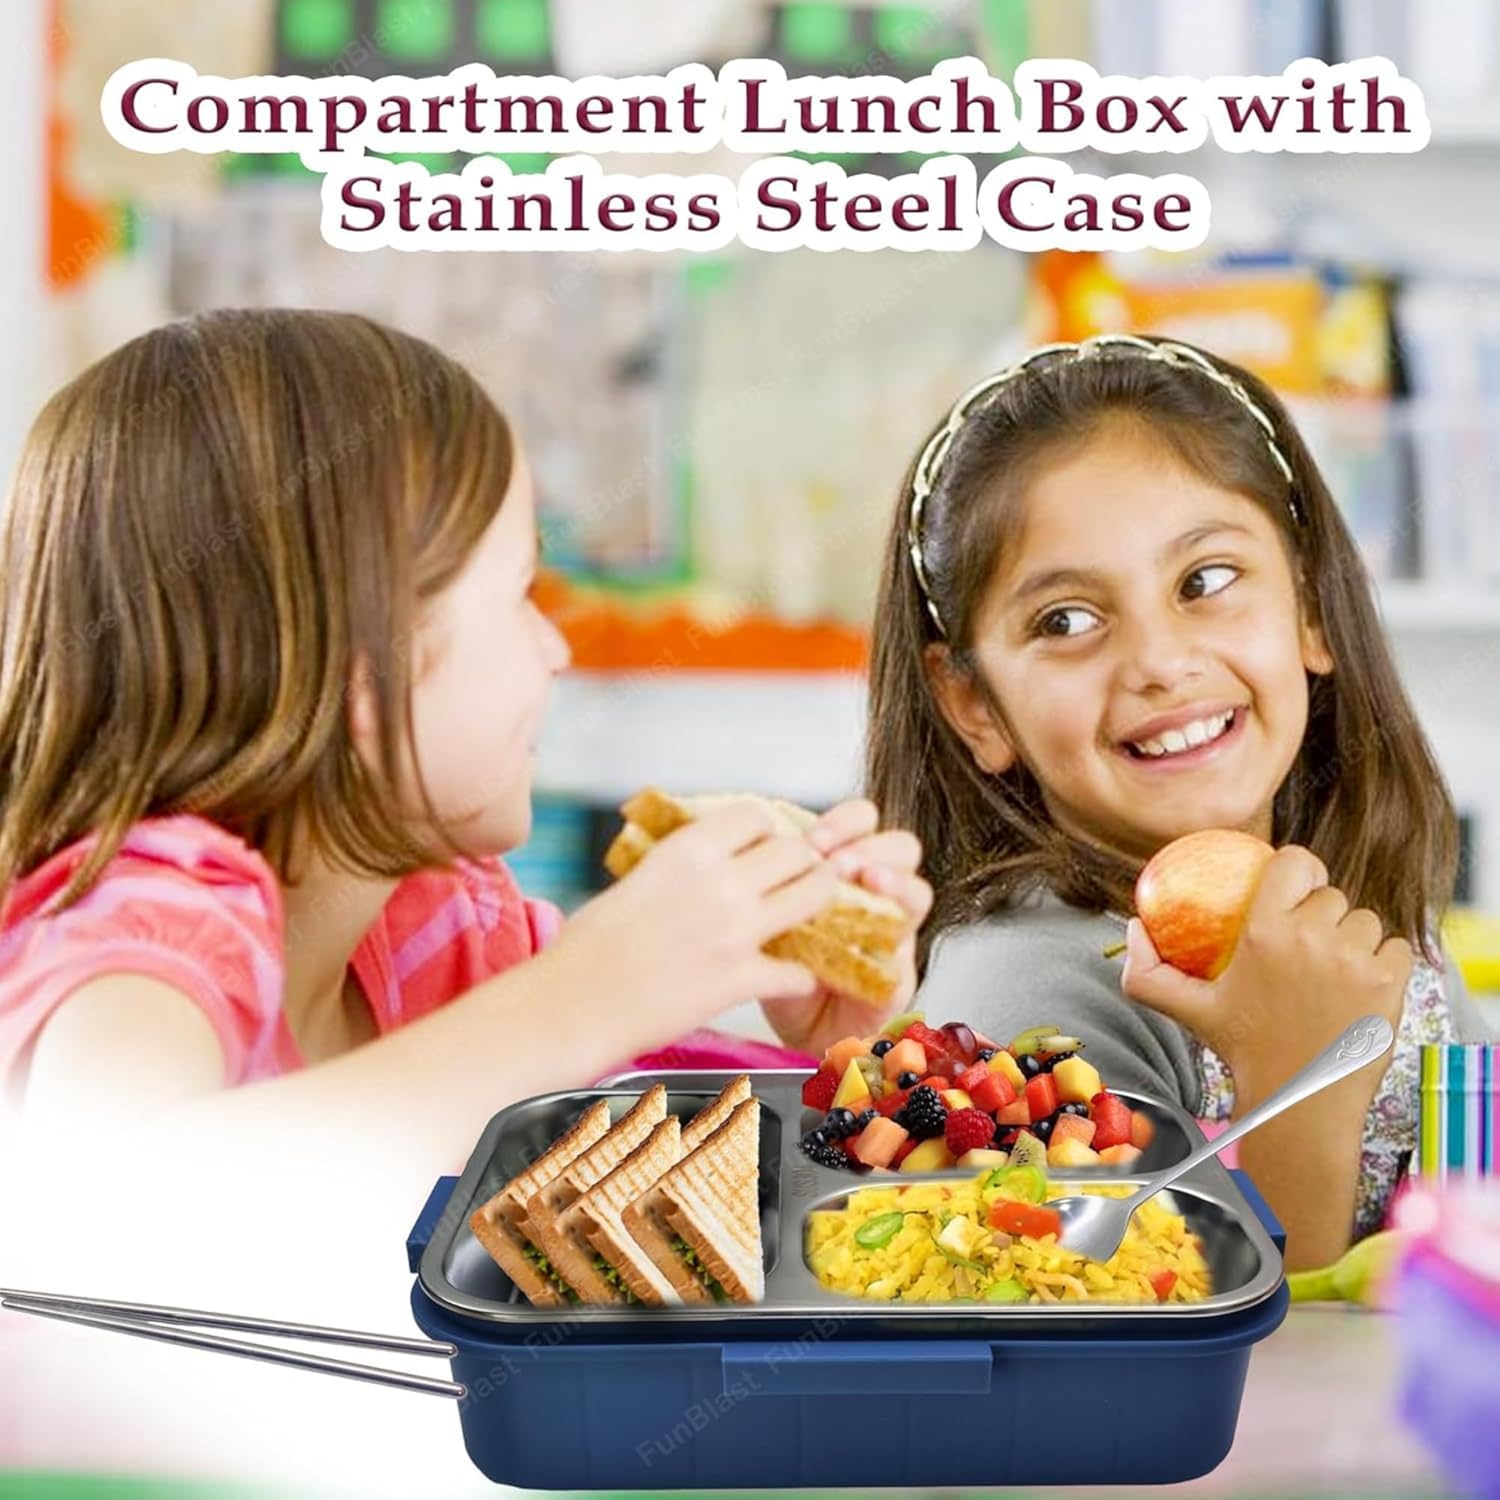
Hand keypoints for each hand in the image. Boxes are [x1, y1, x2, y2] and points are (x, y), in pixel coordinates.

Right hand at [552, 798, 837, 1055]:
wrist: (572, 1005)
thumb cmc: (586, 947)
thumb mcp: (633, 880)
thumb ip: (680, 866)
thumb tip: (706, 860)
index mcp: (686, 850)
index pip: (755, 814)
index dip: (766, 830)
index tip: (763, 846)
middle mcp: (719, 881)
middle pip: (797, 850)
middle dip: (802, 862)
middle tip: (795, 880)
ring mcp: (735, 931)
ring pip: (815, 895)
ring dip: (818, 903)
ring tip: (808, 917)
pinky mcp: (741, 980)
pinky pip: (798, 971)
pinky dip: (799, 977)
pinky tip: (788, 978)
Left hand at [760, 798, 931, 1057]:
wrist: (793, 1026)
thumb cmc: (782, 962)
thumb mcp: (770, 913)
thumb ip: (771, 884)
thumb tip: (748, 851)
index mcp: (847, 869)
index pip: (863, 823)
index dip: (844, 822)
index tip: (812, 840)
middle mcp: (878, 895)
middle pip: (903, 847)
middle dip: (872, 847)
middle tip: (838, 863)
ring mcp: (893, 936)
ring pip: (918, 893)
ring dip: (895, 883)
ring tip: (868, 883)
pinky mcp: (895, 982)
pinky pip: (905, 960)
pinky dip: (889, 951)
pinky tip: (869, 950)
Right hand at [1121, 845, 1410, 1108]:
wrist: (1299, 1101)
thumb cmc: (1242, 1051)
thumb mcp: (1186, 1009)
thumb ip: (1145, 971)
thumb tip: (1133, 926)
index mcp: (1264, 931)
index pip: (1297, 861)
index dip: (1301, 869)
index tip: (1297, 891)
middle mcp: (1312, 937)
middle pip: (1333, 896)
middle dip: (1323, 916)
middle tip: (1309, 951)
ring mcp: (1356, 959)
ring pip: (1367, 921)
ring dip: (1354, 940)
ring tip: (1335, 972)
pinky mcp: (1390, 982)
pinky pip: (1397, 948)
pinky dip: (1384, 963)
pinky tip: (1361, 987)